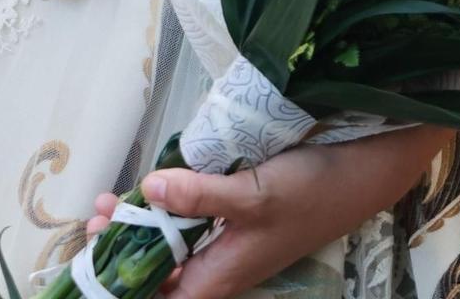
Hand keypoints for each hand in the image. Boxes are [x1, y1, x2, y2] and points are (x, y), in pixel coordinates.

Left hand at [86, 128, 447, 298]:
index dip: (124, 281)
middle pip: (161, 272)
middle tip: (97, 213)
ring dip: (143, 227)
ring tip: (112, 201)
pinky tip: (157, 188)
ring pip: (174, 247)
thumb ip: (201, 194)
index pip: (159, 296)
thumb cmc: (311, 191)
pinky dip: (169, 210)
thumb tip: (148, 190)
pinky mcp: (240, 218)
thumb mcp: (254, 193)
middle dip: (124, 249)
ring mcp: (232, 243)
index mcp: (221, 276)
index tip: (94, 247)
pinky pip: (193, 224)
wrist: (364, 173)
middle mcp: (222, 266)